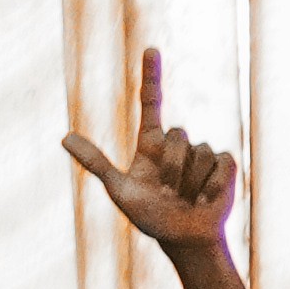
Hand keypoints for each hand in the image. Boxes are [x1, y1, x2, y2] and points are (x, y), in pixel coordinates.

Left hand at [63, 49, 238, 252]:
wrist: (185, 239)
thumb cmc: (150, 216)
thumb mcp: (119, 190)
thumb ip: (96, 163)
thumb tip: (64, 138)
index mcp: (150, 143)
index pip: (151, 101)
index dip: (151, 75)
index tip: (150, 49)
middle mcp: (176, 144)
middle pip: (178, 134)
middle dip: (172, 166)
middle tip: (168, 192)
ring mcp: (202, 153)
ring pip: (200, 150)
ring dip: (191, 180)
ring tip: (186, 198)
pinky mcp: (224, 165)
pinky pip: (221, 160)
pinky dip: (213, 183)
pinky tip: (207, 199)